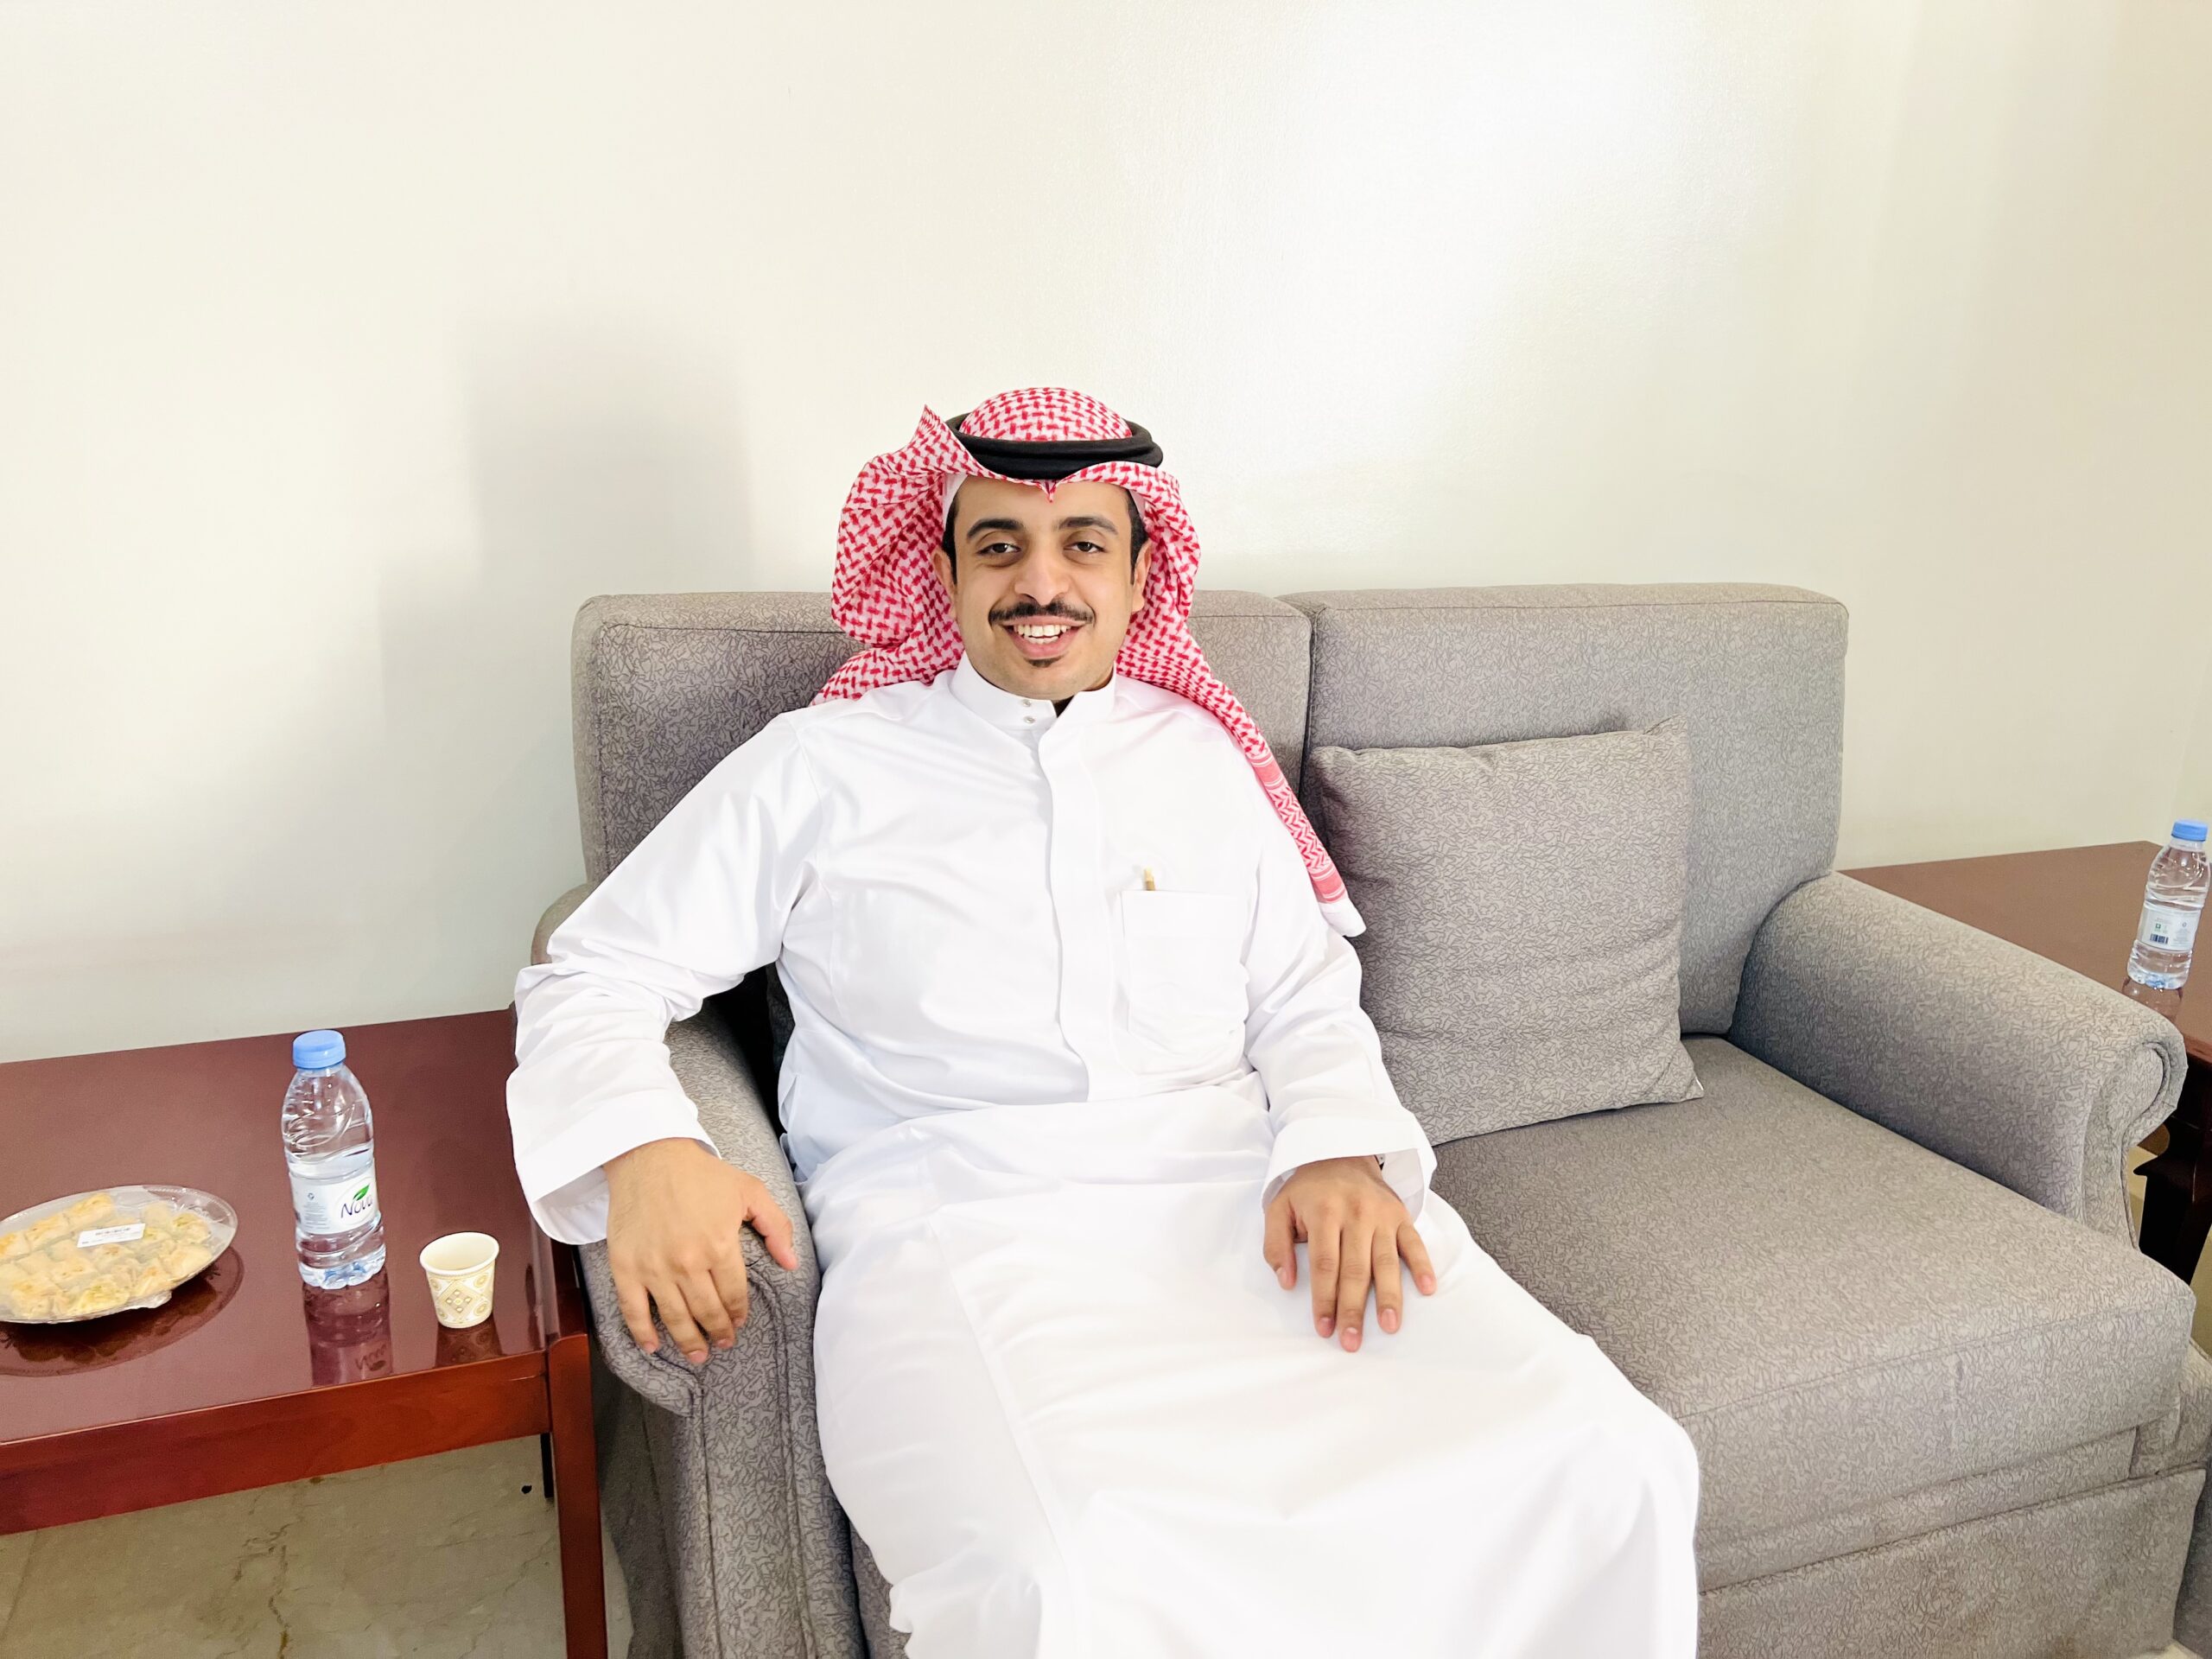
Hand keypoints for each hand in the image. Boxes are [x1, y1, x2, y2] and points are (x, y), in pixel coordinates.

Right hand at [604, 1137, 799, 1365]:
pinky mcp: (626, 1267)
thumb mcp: (750, 1190)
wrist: (649, 1156)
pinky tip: (653, 1346)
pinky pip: (634, 1310)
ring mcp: (654, 1267)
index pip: (734, 1294)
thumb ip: (776, 1226)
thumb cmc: (702, 1174)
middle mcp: (687, 1262)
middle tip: (723, 1343)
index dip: (739, 1313)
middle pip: (707, 1311)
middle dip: (718, 1332)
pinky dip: (643, 1333)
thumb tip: (791, 1263)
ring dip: (689, 1341)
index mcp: (719, 1245)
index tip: (739, 1322)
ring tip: (698, 1354)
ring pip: (675, 1317)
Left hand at [1262, 1155, 1436, 1352]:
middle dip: (1353, 1309)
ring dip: (1389, 1297)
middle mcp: (1356, 1214)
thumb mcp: (1279, 1207)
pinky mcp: (1400, 1215)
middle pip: (1355, 1270)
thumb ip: (1276, 1245)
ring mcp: (1381, 1215)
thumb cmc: (1308, 1189)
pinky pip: (1414, 1242)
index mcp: (1324, 1213)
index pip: (1325, 1265)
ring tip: (1390, 1326)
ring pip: (1386, 1262)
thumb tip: (1286, 1282)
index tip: (1324, 1328)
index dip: (1324, 1299)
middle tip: (1352, 1341)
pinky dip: (1423, 1266)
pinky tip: (1427, 1289)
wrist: (1341, 1152)